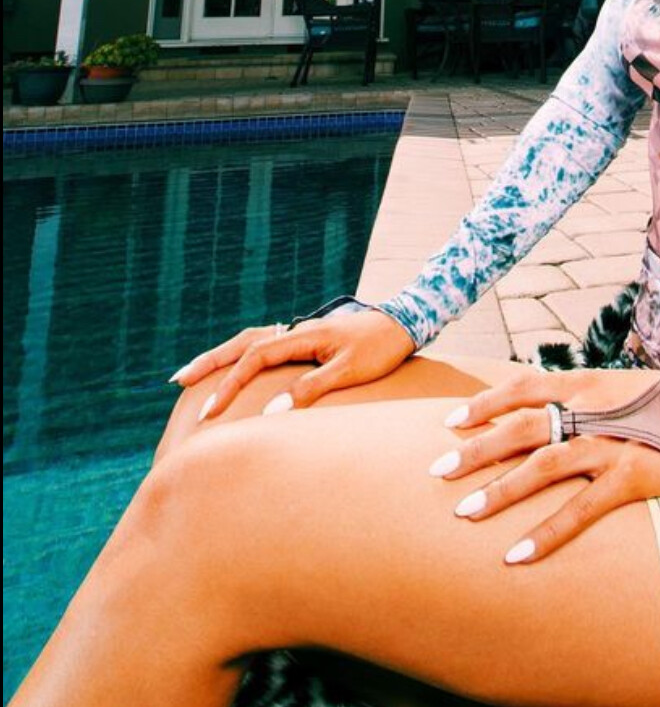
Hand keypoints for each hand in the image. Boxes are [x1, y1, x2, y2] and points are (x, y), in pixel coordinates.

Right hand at [172, 310, 415, 420]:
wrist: (405, 324)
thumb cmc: (381, 348)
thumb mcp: (349, 370)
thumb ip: (312, 388)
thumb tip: (273, 411)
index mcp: (303, 336)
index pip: (254, 358)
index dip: (230, 385)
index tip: (211, 412)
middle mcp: (297, 330)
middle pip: (243, 343)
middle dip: (211, 362)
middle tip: (178, 380)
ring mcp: (302, 334)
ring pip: (253, 341)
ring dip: (225, 357)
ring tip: (197, 374)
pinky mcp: (310, 340)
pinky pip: (268, 346)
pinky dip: (246, 356)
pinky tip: (238, 369)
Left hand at [430, 368, 659, 563]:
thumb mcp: (617, 389)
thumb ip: (582, 398)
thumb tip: (544, 411)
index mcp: (585, 384)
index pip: (522, 388)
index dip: (484, 404)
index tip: (449, 421)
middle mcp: (590, 409)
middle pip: (521, 426)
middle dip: (476, 448)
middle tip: (436, 471)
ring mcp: (610, 443)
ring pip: (543, 464)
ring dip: (500, 489)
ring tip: (464, 513)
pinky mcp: (631, 476)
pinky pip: (581, 508)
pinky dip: (546, 532)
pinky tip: (517, 555)